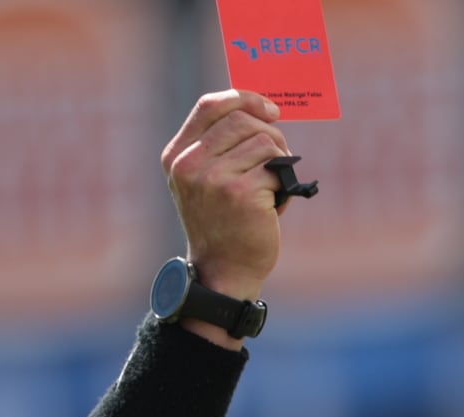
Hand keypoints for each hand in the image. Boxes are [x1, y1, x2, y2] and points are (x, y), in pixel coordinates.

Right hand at [161, 90, 293, 304]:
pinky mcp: (241, 193)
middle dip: (271, 134)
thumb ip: (220, 145)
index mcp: (177, 155)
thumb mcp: (206, 180)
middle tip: (280, 157)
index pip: (210, 105)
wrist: (224, 270)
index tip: (271, 109)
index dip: (244, 99)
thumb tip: (263, 108)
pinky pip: (278, 168)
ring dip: (281, 161)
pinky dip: (286, 184)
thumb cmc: (224, 223)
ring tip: (275, 185)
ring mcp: (213, 178)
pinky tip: (275, 204)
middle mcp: (189, 164)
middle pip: (243, 120)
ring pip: (265, 142)